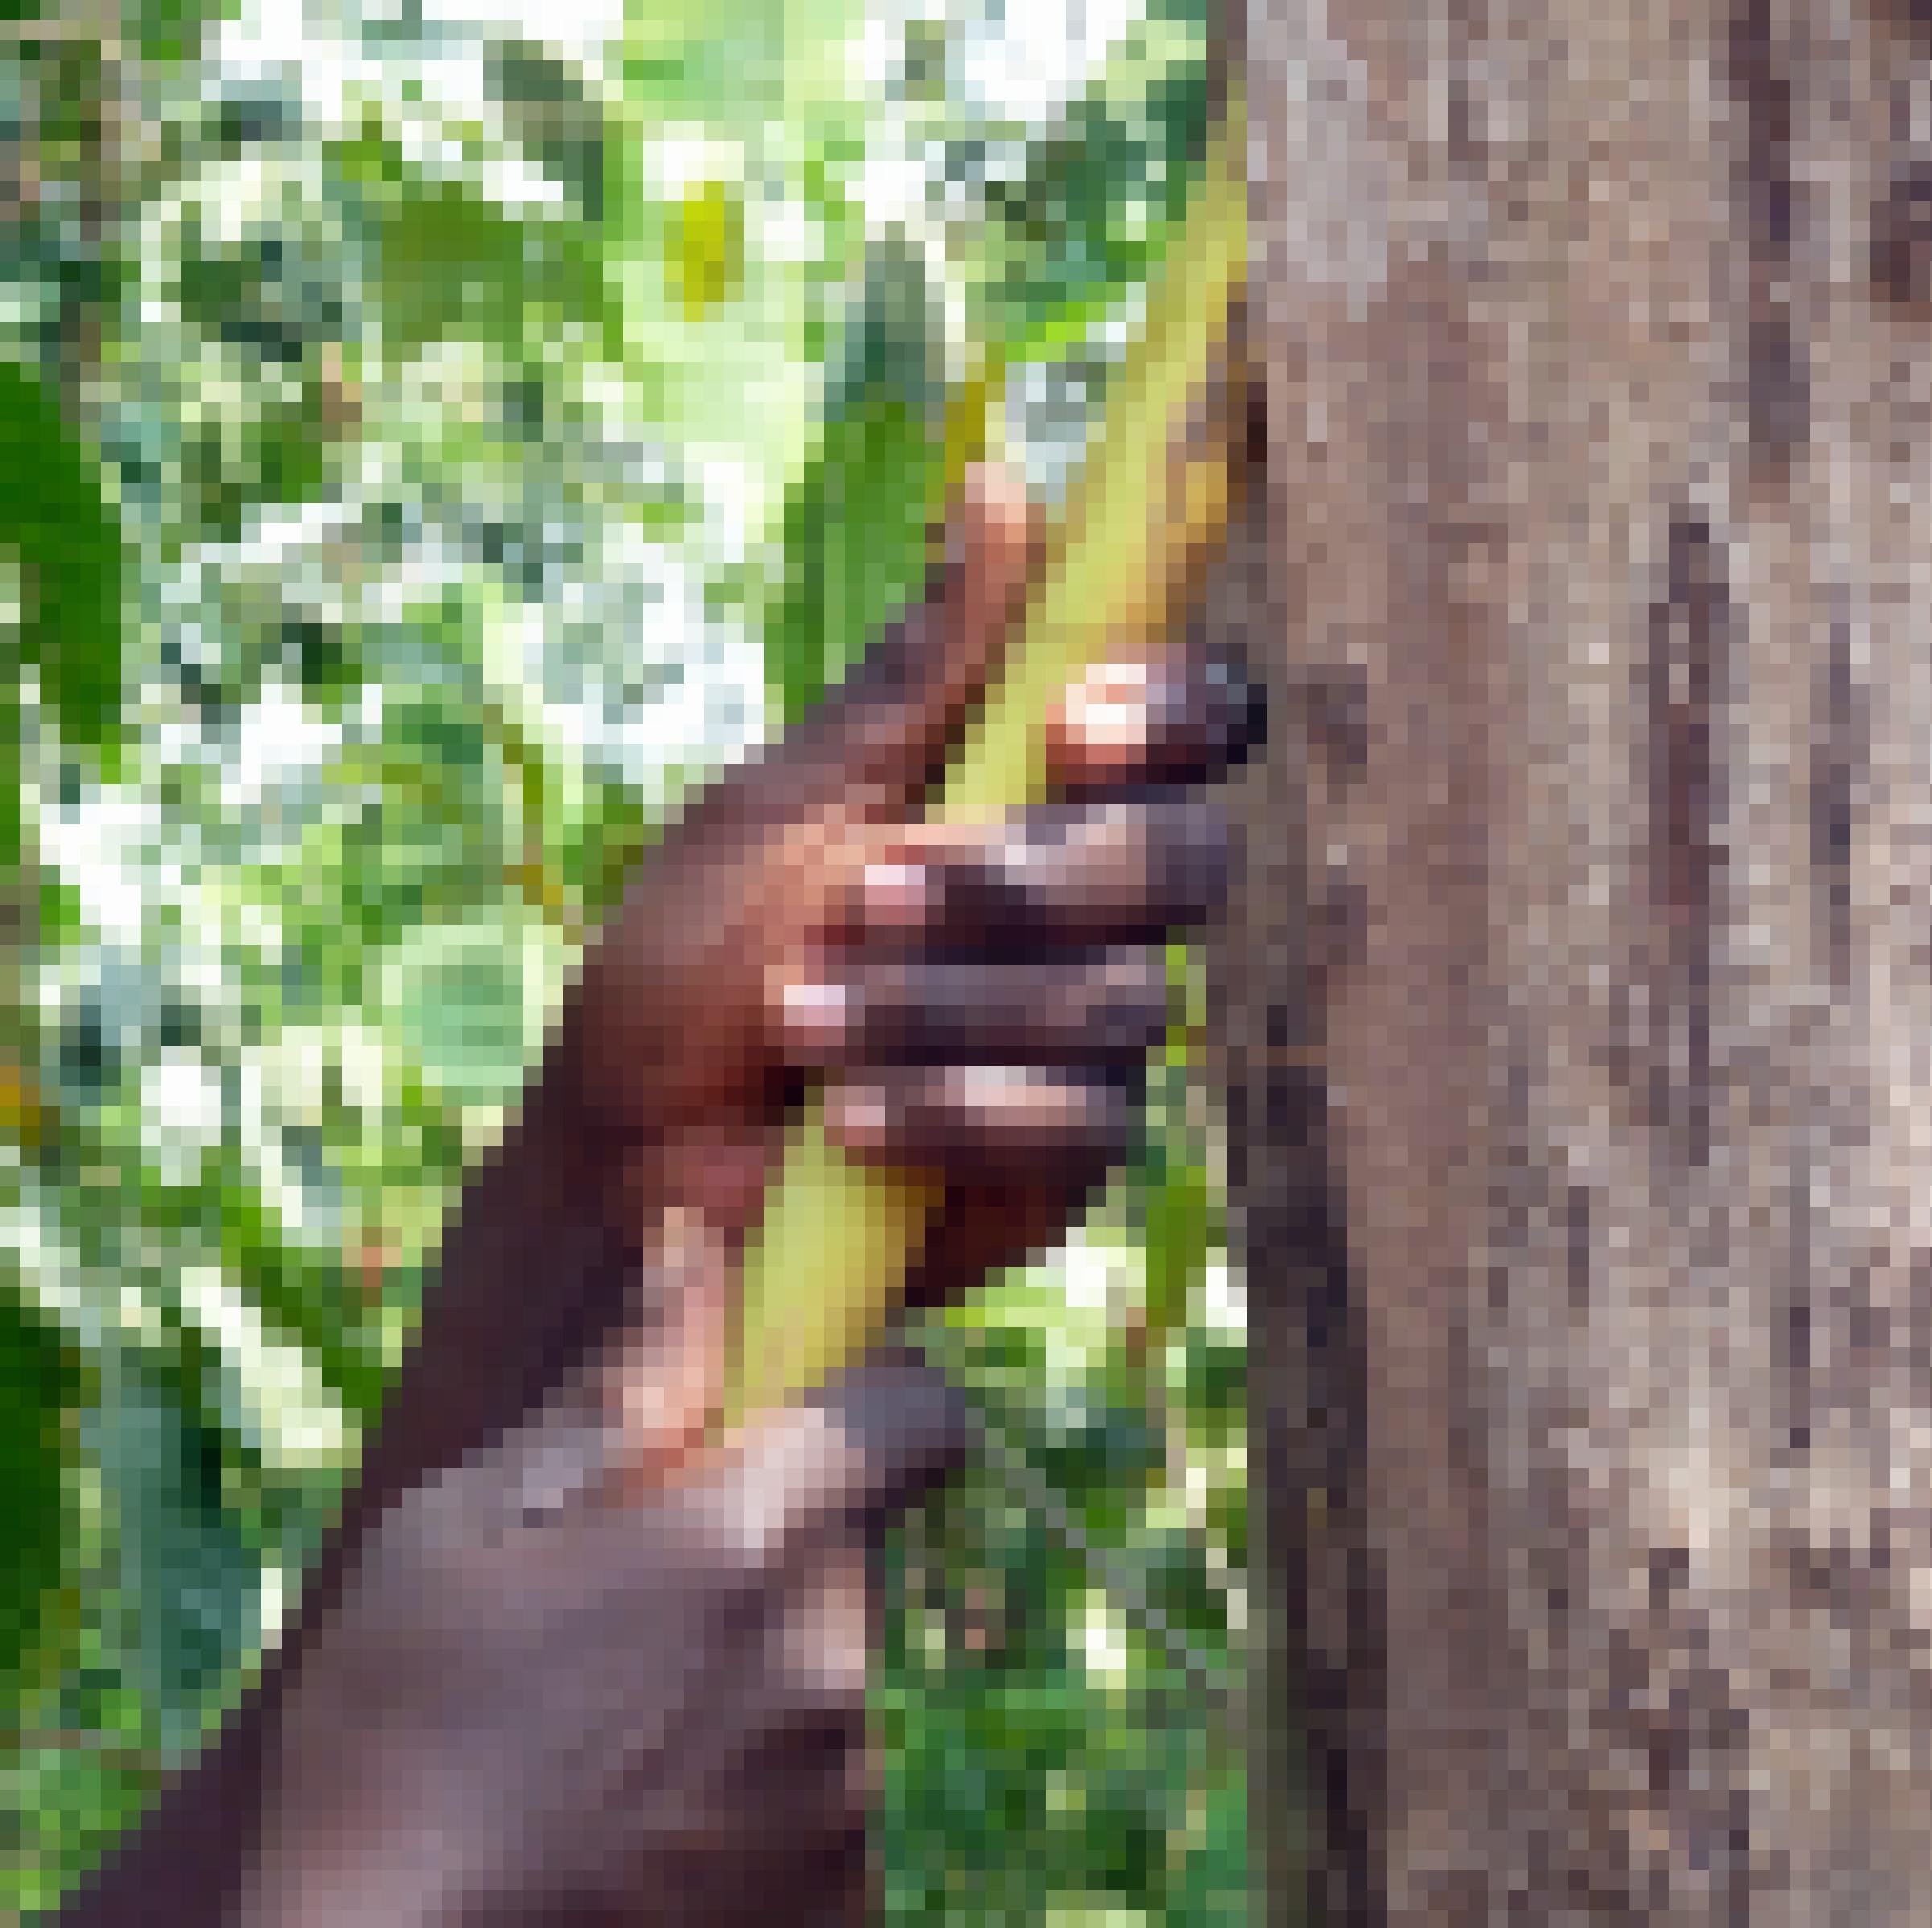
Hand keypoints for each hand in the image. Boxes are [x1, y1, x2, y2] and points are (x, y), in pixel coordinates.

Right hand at [237, 1348, 972, 1927]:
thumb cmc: (389, 1752)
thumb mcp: (460, 1535)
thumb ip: (618, 1390)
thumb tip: (705, 1250)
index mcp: (751, 1544)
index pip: (920, 1416)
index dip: (867, 1401)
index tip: (790, 1420)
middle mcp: (829, 1666)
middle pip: (849, 1553)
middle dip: (765, 1551)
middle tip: (626, 1613)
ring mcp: (842, 1803)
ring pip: (826, 1681)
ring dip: (750, 1681)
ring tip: (605, 1739)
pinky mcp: (841, 1908)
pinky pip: (817, 1803)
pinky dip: (752, 1800)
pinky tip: (635, 1828)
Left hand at [552, 466, 1259, 1423]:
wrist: (625, 1160)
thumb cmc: (688, 964)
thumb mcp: (787, 799)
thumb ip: (915, 670)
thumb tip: (1005, 485)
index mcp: (1028, 799)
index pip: (1186, 730)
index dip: (1169, 713)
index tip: (1073, 725)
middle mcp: (1080, 911)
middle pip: (1188, 859)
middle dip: (1034, 877)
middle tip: (878, 893)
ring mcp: (1081, 1039)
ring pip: (1123, 996)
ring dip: (948, 1001)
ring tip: (803, 1016)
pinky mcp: (1060, 1159)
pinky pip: (1083, 1120)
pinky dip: (954, 1105)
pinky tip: (849, 1120)